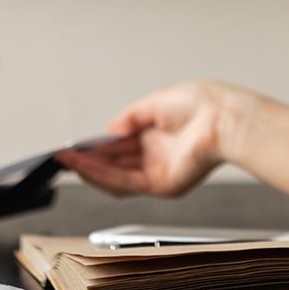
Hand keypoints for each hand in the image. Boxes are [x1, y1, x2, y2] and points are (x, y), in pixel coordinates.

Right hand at [54, 80, 253, 197]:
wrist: (223, 118)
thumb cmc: (202, 104)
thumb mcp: (154, 104)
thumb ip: (128, 119)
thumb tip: (108, 130)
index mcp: (160, 135)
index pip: (122, 146)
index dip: (98, 147)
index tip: (77, 145)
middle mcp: (159, 155)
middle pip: (116, 163)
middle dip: (88, 160)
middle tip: (65, 157)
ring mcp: (160, 172)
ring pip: (116, 177)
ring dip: (89, 170)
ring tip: (67, 162)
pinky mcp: (163, 185)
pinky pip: (125, 183)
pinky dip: (102, 175)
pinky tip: (84, 167)